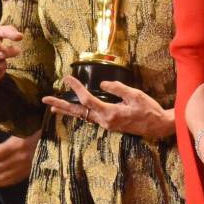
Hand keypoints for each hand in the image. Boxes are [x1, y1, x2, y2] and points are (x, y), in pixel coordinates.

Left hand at [0, 114, 38, 186]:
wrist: (62, 132)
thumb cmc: (40, 122)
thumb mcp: (23, 117)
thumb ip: (2, 119)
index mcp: (18, 143)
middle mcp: (22, 157)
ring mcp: (27, 165)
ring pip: (5, 176)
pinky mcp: (32, 169)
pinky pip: (15, 179)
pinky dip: (2, 183)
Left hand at [42, 76, 174, 139]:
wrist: (158, 126)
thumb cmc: (149, 110)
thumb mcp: (135, 95)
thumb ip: (117, 88)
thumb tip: (102, 84)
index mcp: (110, 114)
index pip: (87, 99)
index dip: (76, 88)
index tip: (67, 78)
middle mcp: (104, 121)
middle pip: (78, 112)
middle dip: (61, 105)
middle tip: (45, 100)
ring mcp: (106, 124)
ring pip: (82, 116)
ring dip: (67, 110)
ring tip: (53, 106)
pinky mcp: (109, 124)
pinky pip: (89, 117)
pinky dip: (79, 112)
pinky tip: (74, 109)